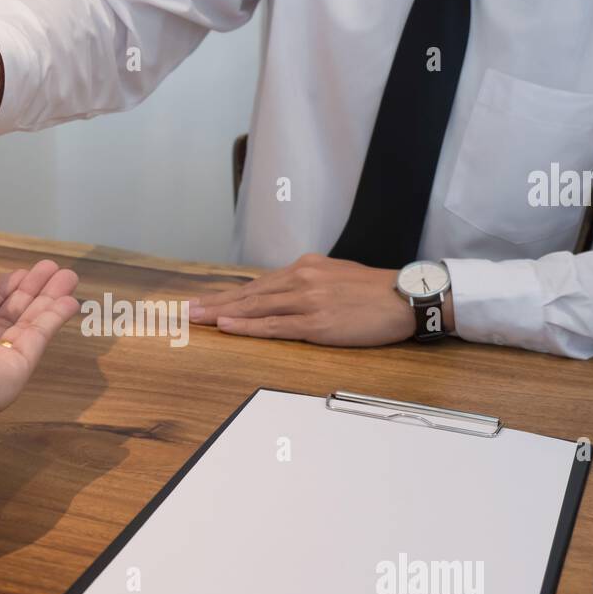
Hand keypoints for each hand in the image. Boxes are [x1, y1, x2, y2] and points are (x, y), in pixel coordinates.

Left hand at [0, 260, 80, 437]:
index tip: (15, 276)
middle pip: (7, 320)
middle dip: (29, 294)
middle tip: (49, 270)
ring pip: (26, 327)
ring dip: (48, 300)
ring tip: (67, 274)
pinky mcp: (11, 374)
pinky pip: (37, 341)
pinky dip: (55, 319)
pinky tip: (70, 299)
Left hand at [187, 254, 447, 345]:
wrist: (406, 298)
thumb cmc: (375, 292)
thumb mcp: (337, 276)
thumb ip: (309, 283)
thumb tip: (285, 294)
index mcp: (305, 267)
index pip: (258, 283)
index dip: (229, 294)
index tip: (205, 301)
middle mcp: (301, 279)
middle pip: (249, 293)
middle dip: (214, 302)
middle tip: (186, 310)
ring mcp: (307, 301)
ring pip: (255, 308)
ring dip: (221, 313)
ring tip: (195, 318)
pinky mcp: (316, 323)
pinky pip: (274, 326)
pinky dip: (246, 326)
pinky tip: (226, 326)